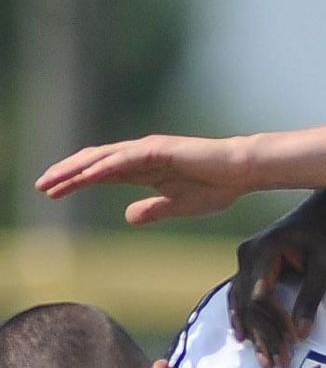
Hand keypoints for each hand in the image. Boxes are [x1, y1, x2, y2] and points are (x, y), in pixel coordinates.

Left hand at [36, 133, 249, 224]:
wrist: (241, 172)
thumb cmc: (215, 187)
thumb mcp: (177, 206)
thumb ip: (152, 210)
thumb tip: (128, 217)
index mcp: (142, 170)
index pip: (99, 174)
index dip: (74, 182)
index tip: (52, 193)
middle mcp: (139, 156)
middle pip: (93, 162)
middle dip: (65, 174)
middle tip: (41, 187)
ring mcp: (147, 150)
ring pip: (103, 159)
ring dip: (76, 170)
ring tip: (54, 181)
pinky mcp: (158, 150)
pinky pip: (124, 160)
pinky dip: (103, 167)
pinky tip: (86, 177)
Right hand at [228, 191, 325, 367]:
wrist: (325, 211)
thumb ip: (311, 298)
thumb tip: (301, 334)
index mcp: (265, 251)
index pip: (260, 297)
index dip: (273, 326)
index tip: (290, 347)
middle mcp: (248, 254)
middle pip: (249, 304)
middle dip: (263, 337)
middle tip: (276, 366)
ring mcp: (245, 257)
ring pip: (242, 302)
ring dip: (253, 333)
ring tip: (263, 361)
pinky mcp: (249, 263)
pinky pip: (239, 294)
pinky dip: (242, 316)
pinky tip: (242, 338)